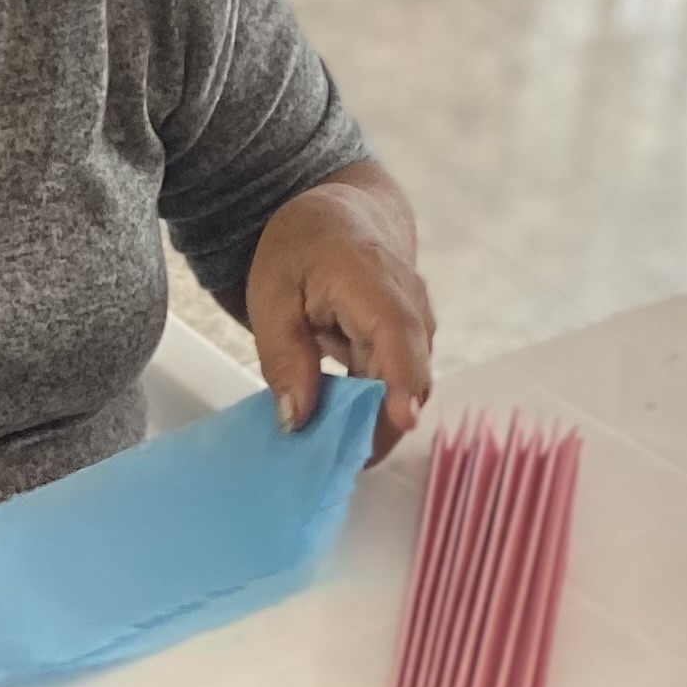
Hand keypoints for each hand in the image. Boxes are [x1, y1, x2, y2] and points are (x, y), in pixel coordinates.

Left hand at [245, 174, 435, 452]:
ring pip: (406, 387)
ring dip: (377, 424)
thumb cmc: (301, 250)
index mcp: (370, 278)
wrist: (340, 219)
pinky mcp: (410, 346)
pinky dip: (374, 412)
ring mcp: (416, 325)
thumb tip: (298, 418)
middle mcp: (408, 303)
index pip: (397, 333)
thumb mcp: (271, 296)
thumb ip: (283, 357)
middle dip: (381, 424)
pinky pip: (397, 386)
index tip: (401, 420)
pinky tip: (344, 436)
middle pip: (408, 373)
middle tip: (340, 467)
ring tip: (337, 458)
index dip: (401, 379)